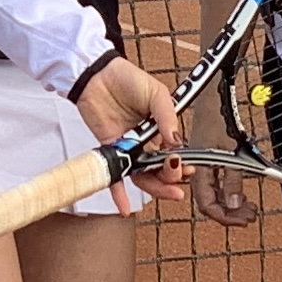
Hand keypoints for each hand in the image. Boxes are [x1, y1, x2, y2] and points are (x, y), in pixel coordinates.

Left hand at [74, 53, 189, 215]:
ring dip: (155, 187)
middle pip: (160, 166)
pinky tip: (125, 207)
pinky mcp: (110, 149)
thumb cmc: (126, 78)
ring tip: (168, 194)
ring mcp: (128, 147)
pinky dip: (119, 193)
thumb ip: (167, 117)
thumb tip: (176, 140)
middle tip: (177, 181)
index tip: (186, 167)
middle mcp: (145, 140)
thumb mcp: (156, 93)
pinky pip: (115, 174)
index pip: (173, 151)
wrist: (95, 74)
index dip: (180, 162)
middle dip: (171, 177)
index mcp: (161, 127)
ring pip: (142, 174)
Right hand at [186, 86, 257, 225]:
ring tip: (249, 206)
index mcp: (199, 169)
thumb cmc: (220, 116)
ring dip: (231, 202)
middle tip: (250, 215)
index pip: (207, 204)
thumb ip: (231, 179)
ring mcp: (203, 163)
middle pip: (210, 202)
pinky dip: (229, 189)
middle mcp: (197, 169)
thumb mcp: (230, 151)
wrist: (213, 93)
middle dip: (231, 212)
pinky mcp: (208, 156)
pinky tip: (240, 191)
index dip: (225, 217)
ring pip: (214, 193)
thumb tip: (233, 204)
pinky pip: (216, 180)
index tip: (244, 219)